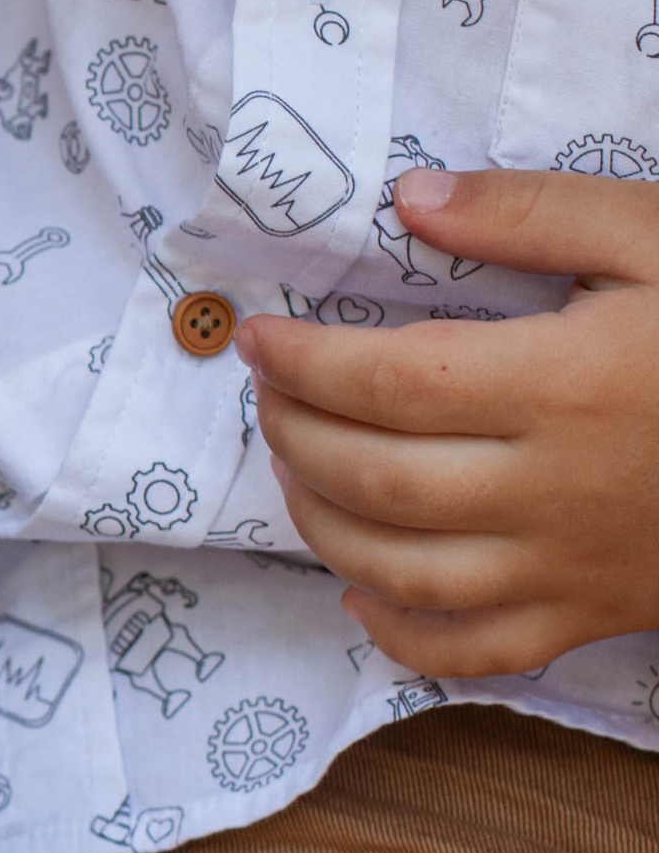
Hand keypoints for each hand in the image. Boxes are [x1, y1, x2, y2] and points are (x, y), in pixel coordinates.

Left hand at [237, 168, 658, 674]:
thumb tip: (411, 201)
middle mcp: (554, 487)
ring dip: (320, 524)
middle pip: (374, 478)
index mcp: (564, 384)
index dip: (301, 363)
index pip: (385, 382)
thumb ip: (534, 214)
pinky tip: (359, 592)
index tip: (255, 337)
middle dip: (294, 436)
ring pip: (400, 570)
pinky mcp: (596, 613)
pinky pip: (474, 651)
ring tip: (294, 470)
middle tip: (270, 394)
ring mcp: (572, 565)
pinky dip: (397, 634)